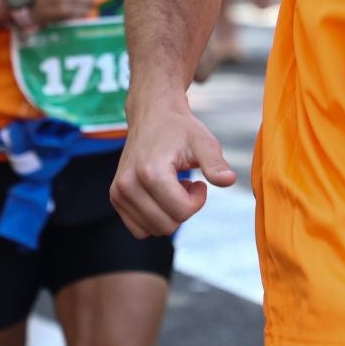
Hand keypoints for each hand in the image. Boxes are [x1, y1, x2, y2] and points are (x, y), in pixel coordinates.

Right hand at [111, 97, 237, 236]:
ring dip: (169, 214)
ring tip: (172, 187)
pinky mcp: (115, 197)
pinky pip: (139, 229)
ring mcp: (118, 192)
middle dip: (184, 209)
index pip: (181, 212)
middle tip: (186, 184)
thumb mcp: (203, 142)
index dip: (197, 201)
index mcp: (150, 172)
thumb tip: (229, 180)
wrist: (152, 115)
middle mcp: (128, 184)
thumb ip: (215, 163)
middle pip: (167, 225)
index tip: (199, 183)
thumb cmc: (179, 129)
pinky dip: (154, 219)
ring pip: (154, 230)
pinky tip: (160, 195)